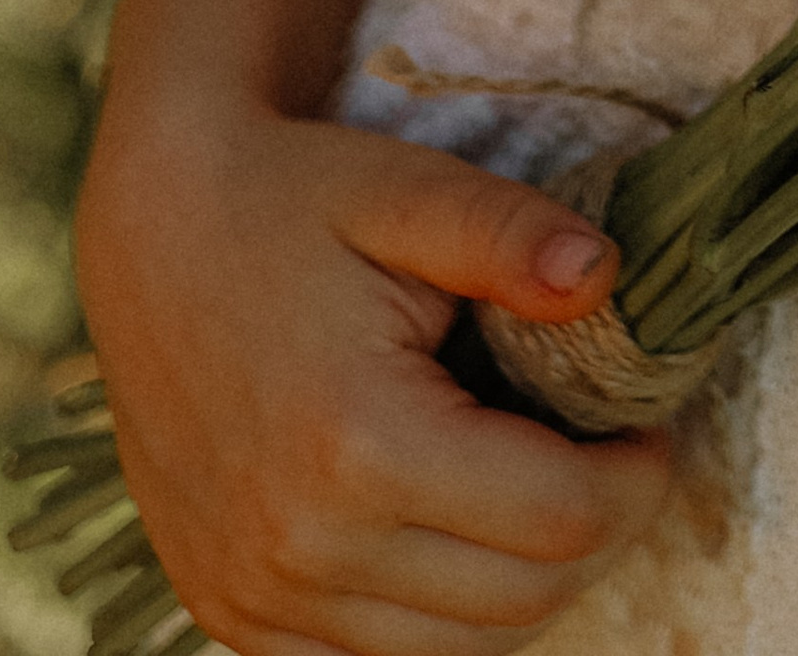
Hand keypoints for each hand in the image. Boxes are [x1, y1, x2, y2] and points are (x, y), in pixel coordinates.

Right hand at [77, 95, 673, 655]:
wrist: (151, 229)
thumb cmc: (289, 198)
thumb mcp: (407, 189)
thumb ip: (511, 235)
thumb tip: (608, 277)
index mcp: (358, 442)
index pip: (559, 518)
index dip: (635, 478)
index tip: (646, 424)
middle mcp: (299, 545)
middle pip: (520, 602)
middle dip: (596, 533)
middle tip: (610, 455)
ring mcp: (254, 593)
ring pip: (454, 654)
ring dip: (521, 585)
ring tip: (536, 486)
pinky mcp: (230, 610)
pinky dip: (436, 621)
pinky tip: (454, 530)